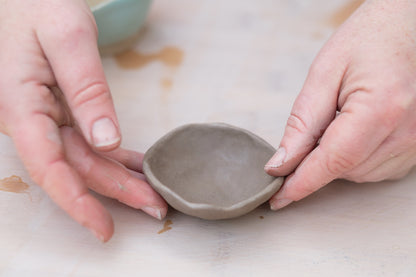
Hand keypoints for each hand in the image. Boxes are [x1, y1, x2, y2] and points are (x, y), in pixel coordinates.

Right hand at [0, 0, 166, 240]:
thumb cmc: (37, 4)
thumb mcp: (67, 36)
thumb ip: (86, 88)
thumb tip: (105, 140)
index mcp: (22, 105)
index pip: (50, 167)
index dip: (78, 202)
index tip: (104, 228)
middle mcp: (29, 119)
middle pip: (75, 168)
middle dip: (116, 192)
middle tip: (155, 206)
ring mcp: (42, 116)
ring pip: (82, 158)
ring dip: (117, 177)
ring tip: (151, 191)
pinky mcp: (56, 110)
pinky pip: (83, 141)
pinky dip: (111, 155)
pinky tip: (134, 164)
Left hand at [265, 0, 415, 209]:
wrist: (406, 28)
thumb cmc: (366, 40)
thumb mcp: (323, 75)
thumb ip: (301, 124)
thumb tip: (281, 164)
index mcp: (380, 110)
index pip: (332, 162)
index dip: (301, 184)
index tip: (279, 199)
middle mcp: (405, 132)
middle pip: (344, 169)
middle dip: (315, 161)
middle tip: (310, 129)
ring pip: (359, 173)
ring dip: (335, 159)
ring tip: (337, 120)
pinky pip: (376, 168)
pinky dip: (354, 157)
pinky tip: (352, 131)